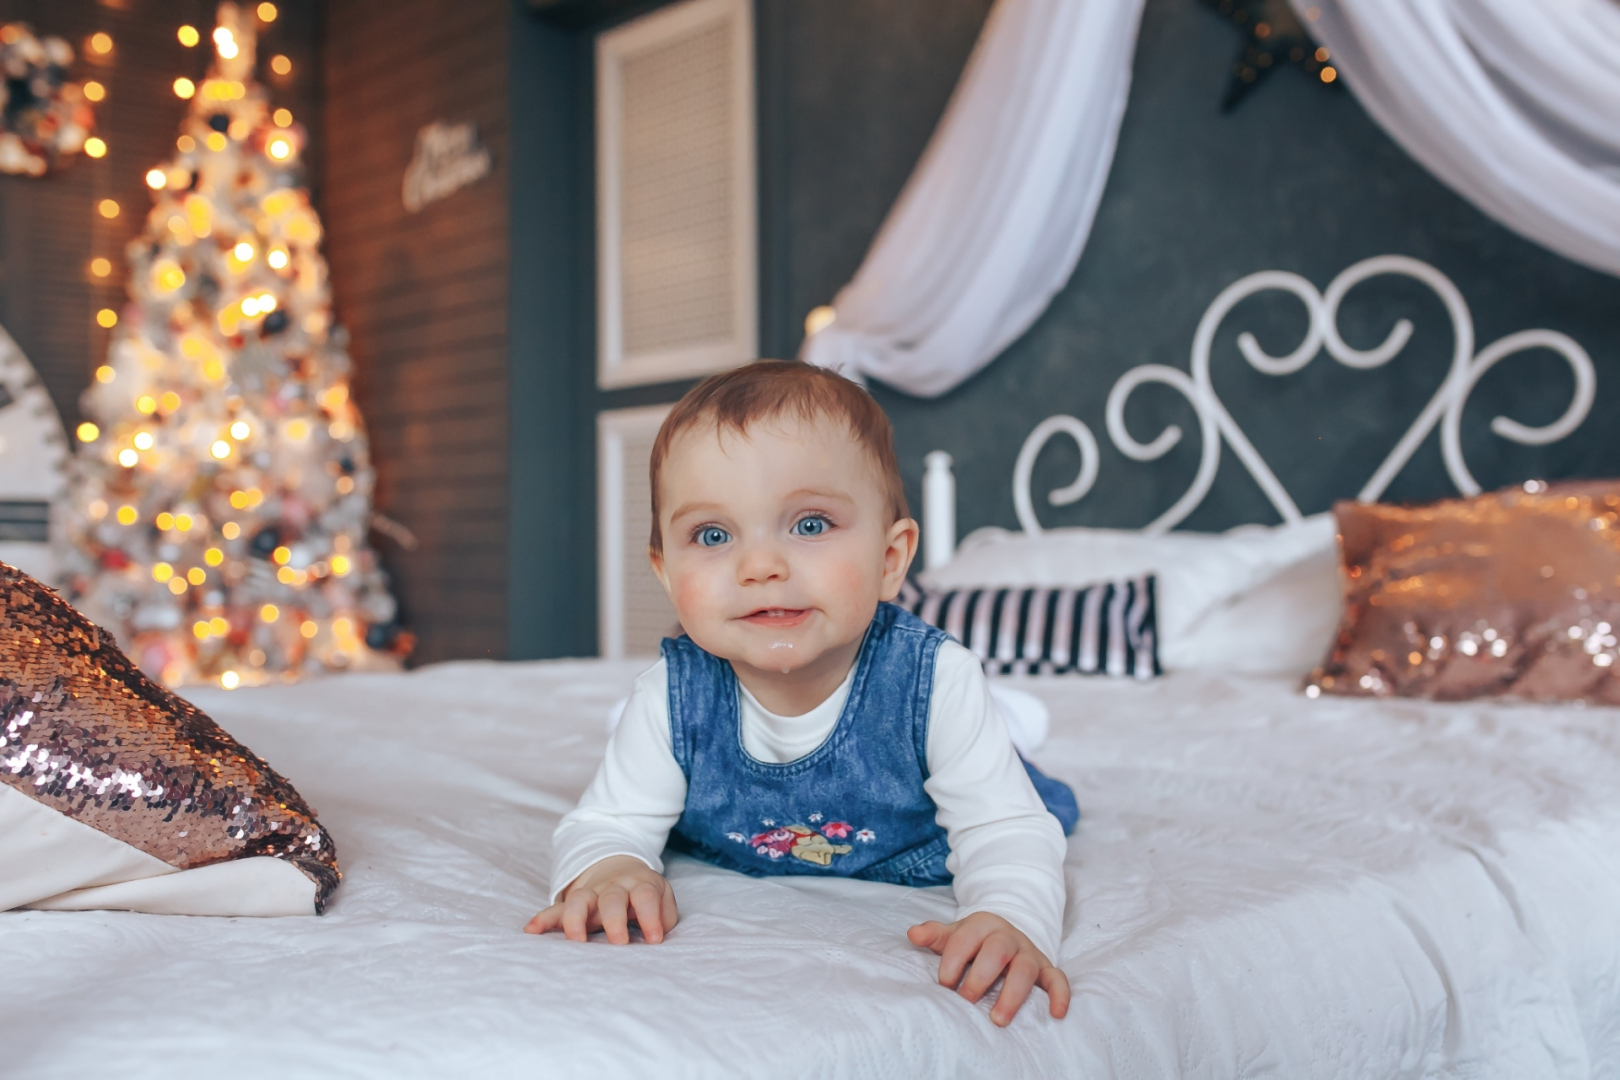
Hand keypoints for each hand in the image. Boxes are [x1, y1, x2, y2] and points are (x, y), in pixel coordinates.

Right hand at [524, 855, 678, 943]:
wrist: (617, 866)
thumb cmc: (642, 892)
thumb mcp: (660, 896)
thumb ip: (663, 914)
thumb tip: (657, 934)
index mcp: (638, 885)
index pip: (645, 897)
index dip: (651, 917)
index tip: (654, 940)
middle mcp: (613, 888)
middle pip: (612, 898)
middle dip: (615, 919)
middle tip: (619, 943)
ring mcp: (590, 895)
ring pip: (579, 901)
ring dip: (575, 919)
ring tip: (575, 939)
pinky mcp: (571, 904)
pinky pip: (554, 909)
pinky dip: (542, 919)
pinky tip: (531, 930)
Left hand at [907, 912, 1069, 1025]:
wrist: (1005, 932)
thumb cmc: (975, 940)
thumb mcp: (954, 934)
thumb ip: (935, 934)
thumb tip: (913, 934)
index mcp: (982, 925)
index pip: (966, 939)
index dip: (953, 961)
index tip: (944, 983)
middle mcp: (1007, 937)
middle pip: (997, 951)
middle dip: (980, 977)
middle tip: (965, 1000)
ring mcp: (1028, 952)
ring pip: (1025, 968)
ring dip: (1012, 994)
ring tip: (997, 1019)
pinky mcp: (1045, 968)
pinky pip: (1057, 979)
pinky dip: (1060, 995)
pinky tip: (1056, 1014)